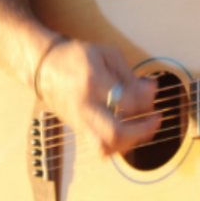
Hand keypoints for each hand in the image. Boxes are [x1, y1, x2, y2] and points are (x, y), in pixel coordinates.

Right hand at [38, 39, 159, 155]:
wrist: (44, 67)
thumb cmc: (77, 57)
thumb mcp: (106, 53)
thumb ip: (129, 73)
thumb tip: (150, 90)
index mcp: (93, 81)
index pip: (127, 101)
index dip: (147, 98)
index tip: (152, 90)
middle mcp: (85, 106)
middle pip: (115, 133)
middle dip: (142, 130)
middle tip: (156, 119)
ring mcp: (80, 121)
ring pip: (106, 146)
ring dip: (131, 141)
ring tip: (144, 128)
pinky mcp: (78, 129)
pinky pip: (100, 147)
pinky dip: (118, 145)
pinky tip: (128, 132)